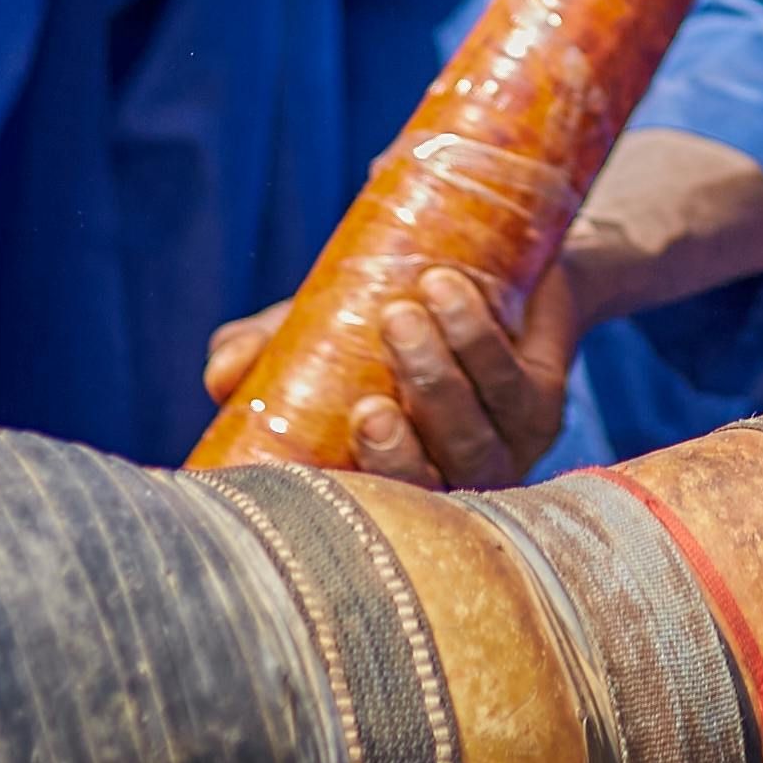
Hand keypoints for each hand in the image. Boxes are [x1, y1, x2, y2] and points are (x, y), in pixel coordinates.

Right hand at [200, 255, 583, 490]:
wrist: (488, 257)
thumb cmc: (383, 311)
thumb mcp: (317, 330)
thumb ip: (265, 352)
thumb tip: (219, 375)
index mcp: (391, 478)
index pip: (373, 506)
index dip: (358, 483)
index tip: (335, 439)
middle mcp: (447, 478)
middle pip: (429, 484)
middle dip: (400, 448)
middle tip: (370, 401)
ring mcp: (503, 448)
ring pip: (472, 437)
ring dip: (438, 379)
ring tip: (404, 311)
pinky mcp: (543, 404)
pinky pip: (511, 385)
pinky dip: (478, 339)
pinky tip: (450, 292)